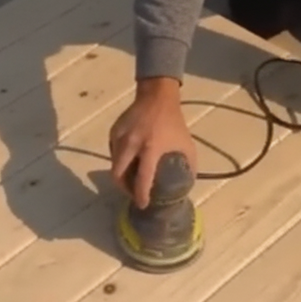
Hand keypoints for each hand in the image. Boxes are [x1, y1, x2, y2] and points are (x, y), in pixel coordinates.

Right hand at [109, 77, 196, 208]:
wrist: (157, 97)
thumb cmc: (174, 123)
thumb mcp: (186, 145)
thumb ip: (188, 166)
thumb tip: (186, 187)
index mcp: (151, 148)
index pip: (143, 178)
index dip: (141, 194)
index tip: (142, 204)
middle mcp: (132, 143)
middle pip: (117, 174)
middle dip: (123, 187)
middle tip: (131, 192)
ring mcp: (120, 137)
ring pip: (114, 164)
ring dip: (121, 174)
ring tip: (130, 178)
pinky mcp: (113, 132)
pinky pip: (113, 152)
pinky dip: (119, 160)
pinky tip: (128, 161)